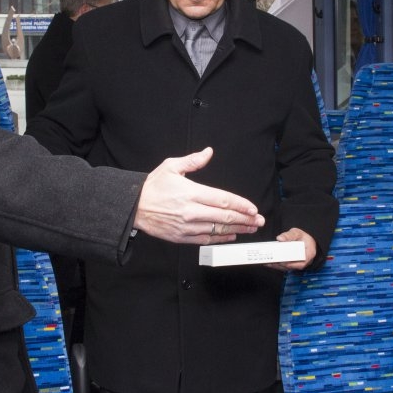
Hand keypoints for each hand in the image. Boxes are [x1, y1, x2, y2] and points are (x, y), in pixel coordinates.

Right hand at [135, 147, 263, 243]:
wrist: (133, 208)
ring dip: (237, 229)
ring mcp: (187, 226)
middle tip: (258, 220)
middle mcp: (191, 211)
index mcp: (191, 192)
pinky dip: (220, 238)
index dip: (240, 205)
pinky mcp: (182, 237)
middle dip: (245, 219)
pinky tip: (231, 236)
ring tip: (250, 228)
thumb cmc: (152, 187)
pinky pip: (206, 239)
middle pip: (225, 216)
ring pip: (218, 229)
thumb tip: (208, 152)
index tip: (253, 208)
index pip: (222, 199)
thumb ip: (192, 161)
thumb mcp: (171, 166)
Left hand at [265, 227, 316, 271]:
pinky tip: (267, 262)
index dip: (291, 263)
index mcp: (309, 254)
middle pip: (291, 266)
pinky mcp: (291, 265)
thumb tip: (280, 238)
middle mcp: (303, 262)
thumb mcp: (297, 233)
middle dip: (280, 264)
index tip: (282, 261)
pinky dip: (275, 265)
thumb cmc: (303, 237)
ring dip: (276, 266)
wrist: (305, 241)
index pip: (301, 262)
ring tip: (266, 262)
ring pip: (286, 268)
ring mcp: (296, 264)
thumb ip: (289, 235)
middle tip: (270, 261)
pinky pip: (283, 267)